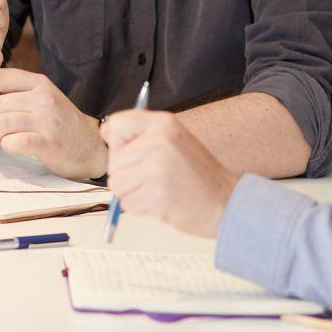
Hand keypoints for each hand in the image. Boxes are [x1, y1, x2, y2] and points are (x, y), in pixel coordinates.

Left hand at [0, 66, 103, 177]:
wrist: (92, 146)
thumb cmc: (59, 124)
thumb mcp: (41, 100)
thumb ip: (16, 96)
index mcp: (39, 83)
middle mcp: (43, 98)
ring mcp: (48, 120)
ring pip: (1, 123)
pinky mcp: (50, 143)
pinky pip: (15, 142)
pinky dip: (4, 146)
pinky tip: (5, 147)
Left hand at [99, 111, 240, 238]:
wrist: (225, 202)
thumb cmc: (198, 175)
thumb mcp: (173, 140)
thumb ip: (140, 133)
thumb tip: (105, 129)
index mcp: (163, 123)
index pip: (116, 124)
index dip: (119, 143)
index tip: (136, 153)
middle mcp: (159, 141)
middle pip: (113, 161)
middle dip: (127, 175)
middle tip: (154, 178)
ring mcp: (157, 168)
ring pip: (116, 184)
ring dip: (132, 193)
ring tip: (158, 190)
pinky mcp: (156, 194)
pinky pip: (127, 203)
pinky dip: (140, 208)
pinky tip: (161, 202)